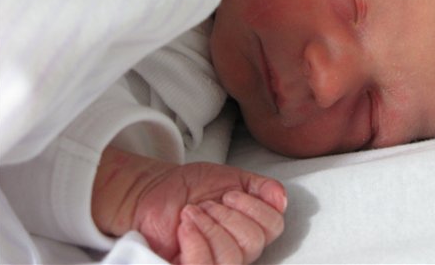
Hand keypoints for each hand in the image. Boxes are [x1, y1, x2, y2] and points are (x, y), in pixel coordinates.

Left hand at [92, 146, 286, 263]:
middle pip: (253, 242)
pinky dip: (195, 241)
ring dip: (208, 225)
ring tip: (191, 213)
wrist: (153, 191)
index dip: (254, 207)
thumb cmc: (189, 187)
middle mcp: (238, 250)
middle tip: (207, 204)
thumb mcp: (230, 178)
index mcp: (251, 226)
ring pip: (231, 257)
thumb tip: (281, 198)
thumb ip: (259, 186)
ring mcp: (216, 263)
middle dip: (227, 215)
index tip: (230, 193)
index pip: (274, 226)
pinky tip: (185, 226)